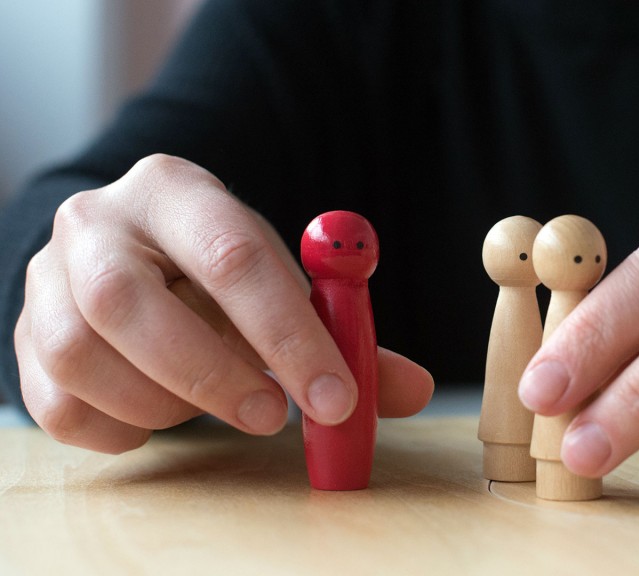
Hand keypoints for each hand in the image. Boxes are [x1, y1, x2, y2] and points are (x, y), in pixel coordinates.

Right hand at [15, 154, 432, 453]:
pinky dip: (122, 428)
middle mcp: (95, 221)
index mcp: (176, 190)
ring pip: (82, 357)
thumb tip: (409, 391)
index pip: (231, 256)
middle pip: (128, 302)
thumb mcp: (282, 284)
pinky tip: (164, 414)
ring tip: (213, 402)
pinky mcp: (24, 336)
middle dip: (211, 375)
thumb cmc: (220, 276)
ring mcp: (46, 279)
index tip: (336, 397)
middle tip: (272, 417)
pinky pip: (56, 406)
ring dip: (163, 402)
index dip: (287, 333)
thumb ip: (342, 335)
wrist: (136, 261)